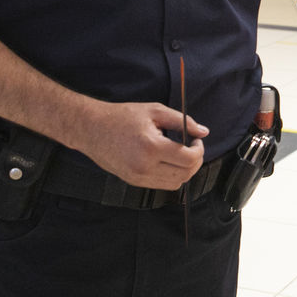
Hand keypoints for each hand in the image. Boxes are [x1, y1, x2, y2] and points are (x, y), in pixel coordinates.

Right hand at [75, 101, 208, 189]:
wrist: (92, 129)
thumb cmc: (122, 117)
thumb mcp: (155, 111)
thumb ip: (182, 121)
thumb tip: (204, 132)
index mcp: (151, 147)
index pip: (189, 159)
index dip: (199, 150)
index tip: (196, 141)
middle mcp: (145, 167)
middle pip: (185, 174)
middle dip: (195, 161)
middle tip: (191, 147)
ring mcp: (138, 177)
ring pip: (175, 184)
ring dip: (184, 170)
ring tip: (179, 153)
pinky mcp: (133, 182)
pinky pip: (161, 185)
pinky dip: (170, 175)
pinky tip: (166, 160)